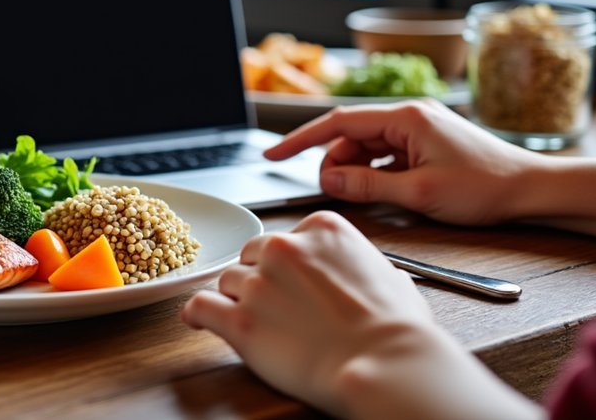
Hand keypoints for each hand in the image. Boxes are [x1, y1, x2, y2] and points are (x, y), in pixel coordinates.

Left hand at [182, 211, 539, 419]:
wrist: (385, 365)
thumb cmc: (397, 331)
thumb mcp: (394, 280)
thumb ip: (370, 267)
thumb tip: (383, 278)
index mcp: (321, 229)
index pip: (283, 239)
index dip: (285, 266)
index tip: (291, 285)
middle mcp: (284, 248)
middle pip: (250, 257)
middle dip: (258, 280)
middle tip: (275, 308)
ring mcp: (258, 283)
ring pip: (226, 282)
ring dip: (236, 301)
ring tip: (257, 324)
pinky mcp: (240, 321)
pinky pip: (200, 307)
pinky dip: (198, 315)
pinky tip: (202, 322)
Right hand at [264, 99, 545, 225]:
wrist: (533, 190)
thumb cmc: (485, 188)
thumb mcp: (419, 193)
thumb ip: (368, 185)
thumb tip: (329, 179)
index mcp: (406, 117)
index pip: (338, 122)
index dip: (301, 139)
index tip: (272, 154)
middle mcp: (410, 116)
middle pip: (351, 136)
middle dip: (334, 163)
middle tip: (334, 193)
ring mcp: (419, 130)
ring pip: (367, 148)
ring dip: (356, 171)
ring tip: (362, 197)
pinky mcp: (427, 145)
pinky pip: (386, 156)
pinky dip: (375, 173)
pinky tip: (380, 193)